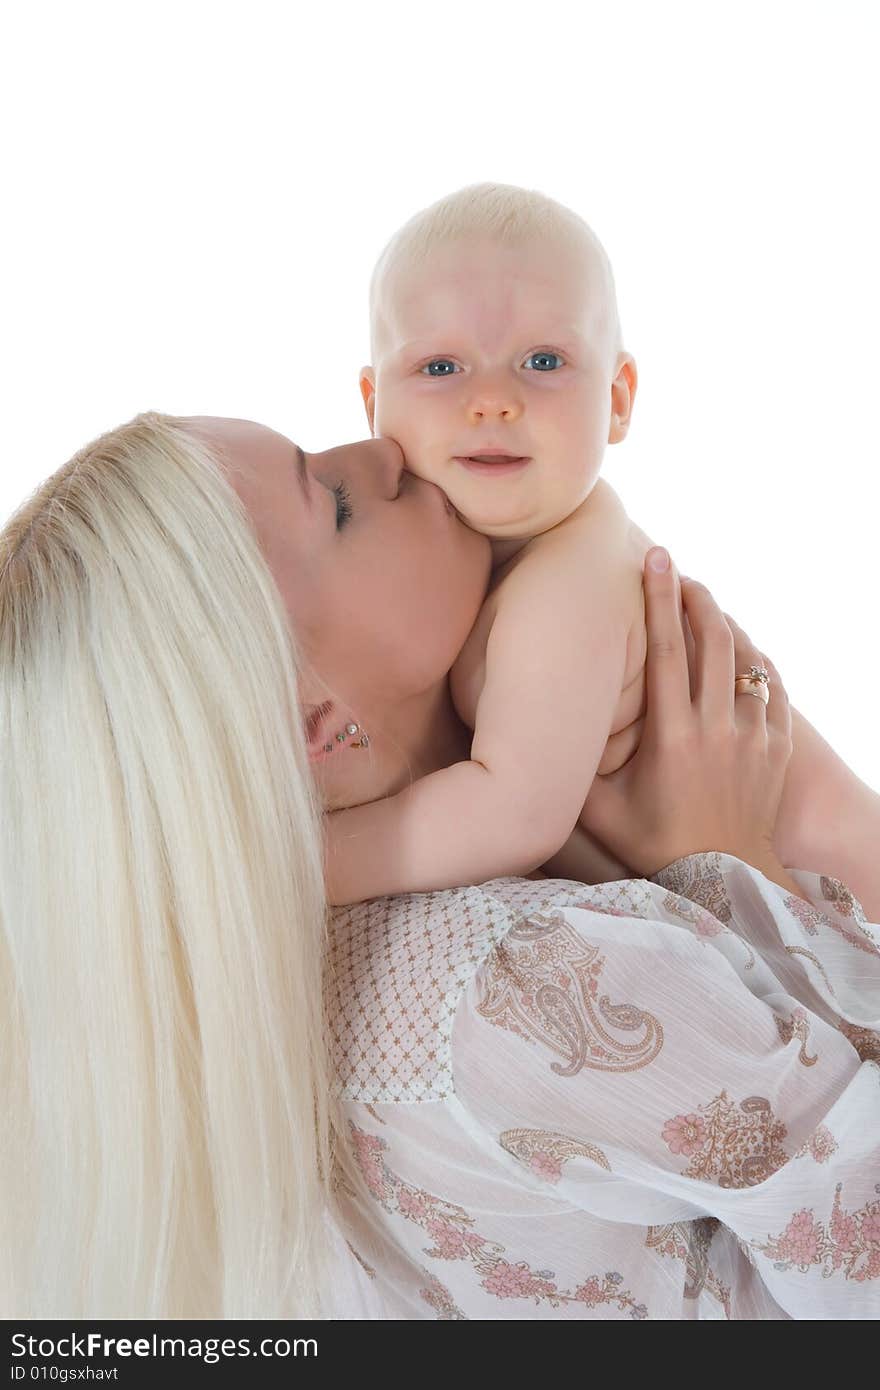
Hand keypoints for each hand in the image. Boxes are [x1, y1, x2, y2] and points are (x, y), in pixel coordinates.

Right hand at [579, 549, 793, 878]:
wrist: (722, 881)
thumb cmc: (654, 844)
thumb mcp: (599, 812)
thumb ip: (570, 771)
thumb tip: (532, 737)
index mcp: (674, 736)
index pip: (669, 650)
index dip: (659, 599)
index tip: (655, 559)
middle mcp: (718, 728)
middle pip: (714, 640)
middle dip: (696, 596)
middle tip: (679, 573)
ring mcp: (754, 737)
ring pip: (747, 659)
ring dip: (726, 625)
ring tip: (705, 606)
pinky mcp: (777, 749)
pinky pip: (773, 688)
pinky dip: (757, 662)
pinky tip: (741, 652)